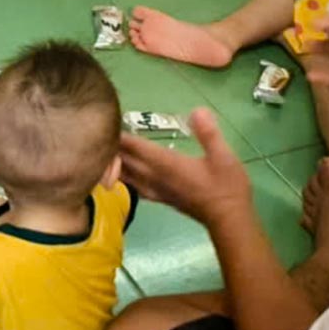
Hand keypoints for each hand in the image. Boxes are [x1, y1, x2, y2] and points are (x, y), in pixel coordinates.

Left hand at [117, 108, 251, 227]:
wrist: (228, 219)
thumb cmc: (227, 186)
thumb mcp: (223, 156)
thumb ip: (209, 133)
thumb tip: (198, 110)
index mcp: (166, 163)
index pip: (135, 146)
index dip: (119, 134)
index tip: (106, 120)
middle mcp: (155, 176)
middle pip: (124, 160)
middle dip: (111, 146)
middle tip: (100, 131)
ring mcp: (155, 189)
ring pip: (125, 175)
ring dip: (113, 163)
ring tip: (104, 150)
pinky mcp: (160, 198)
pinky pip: (133, 186)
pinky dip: (123, 178)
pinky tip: (120, 174)